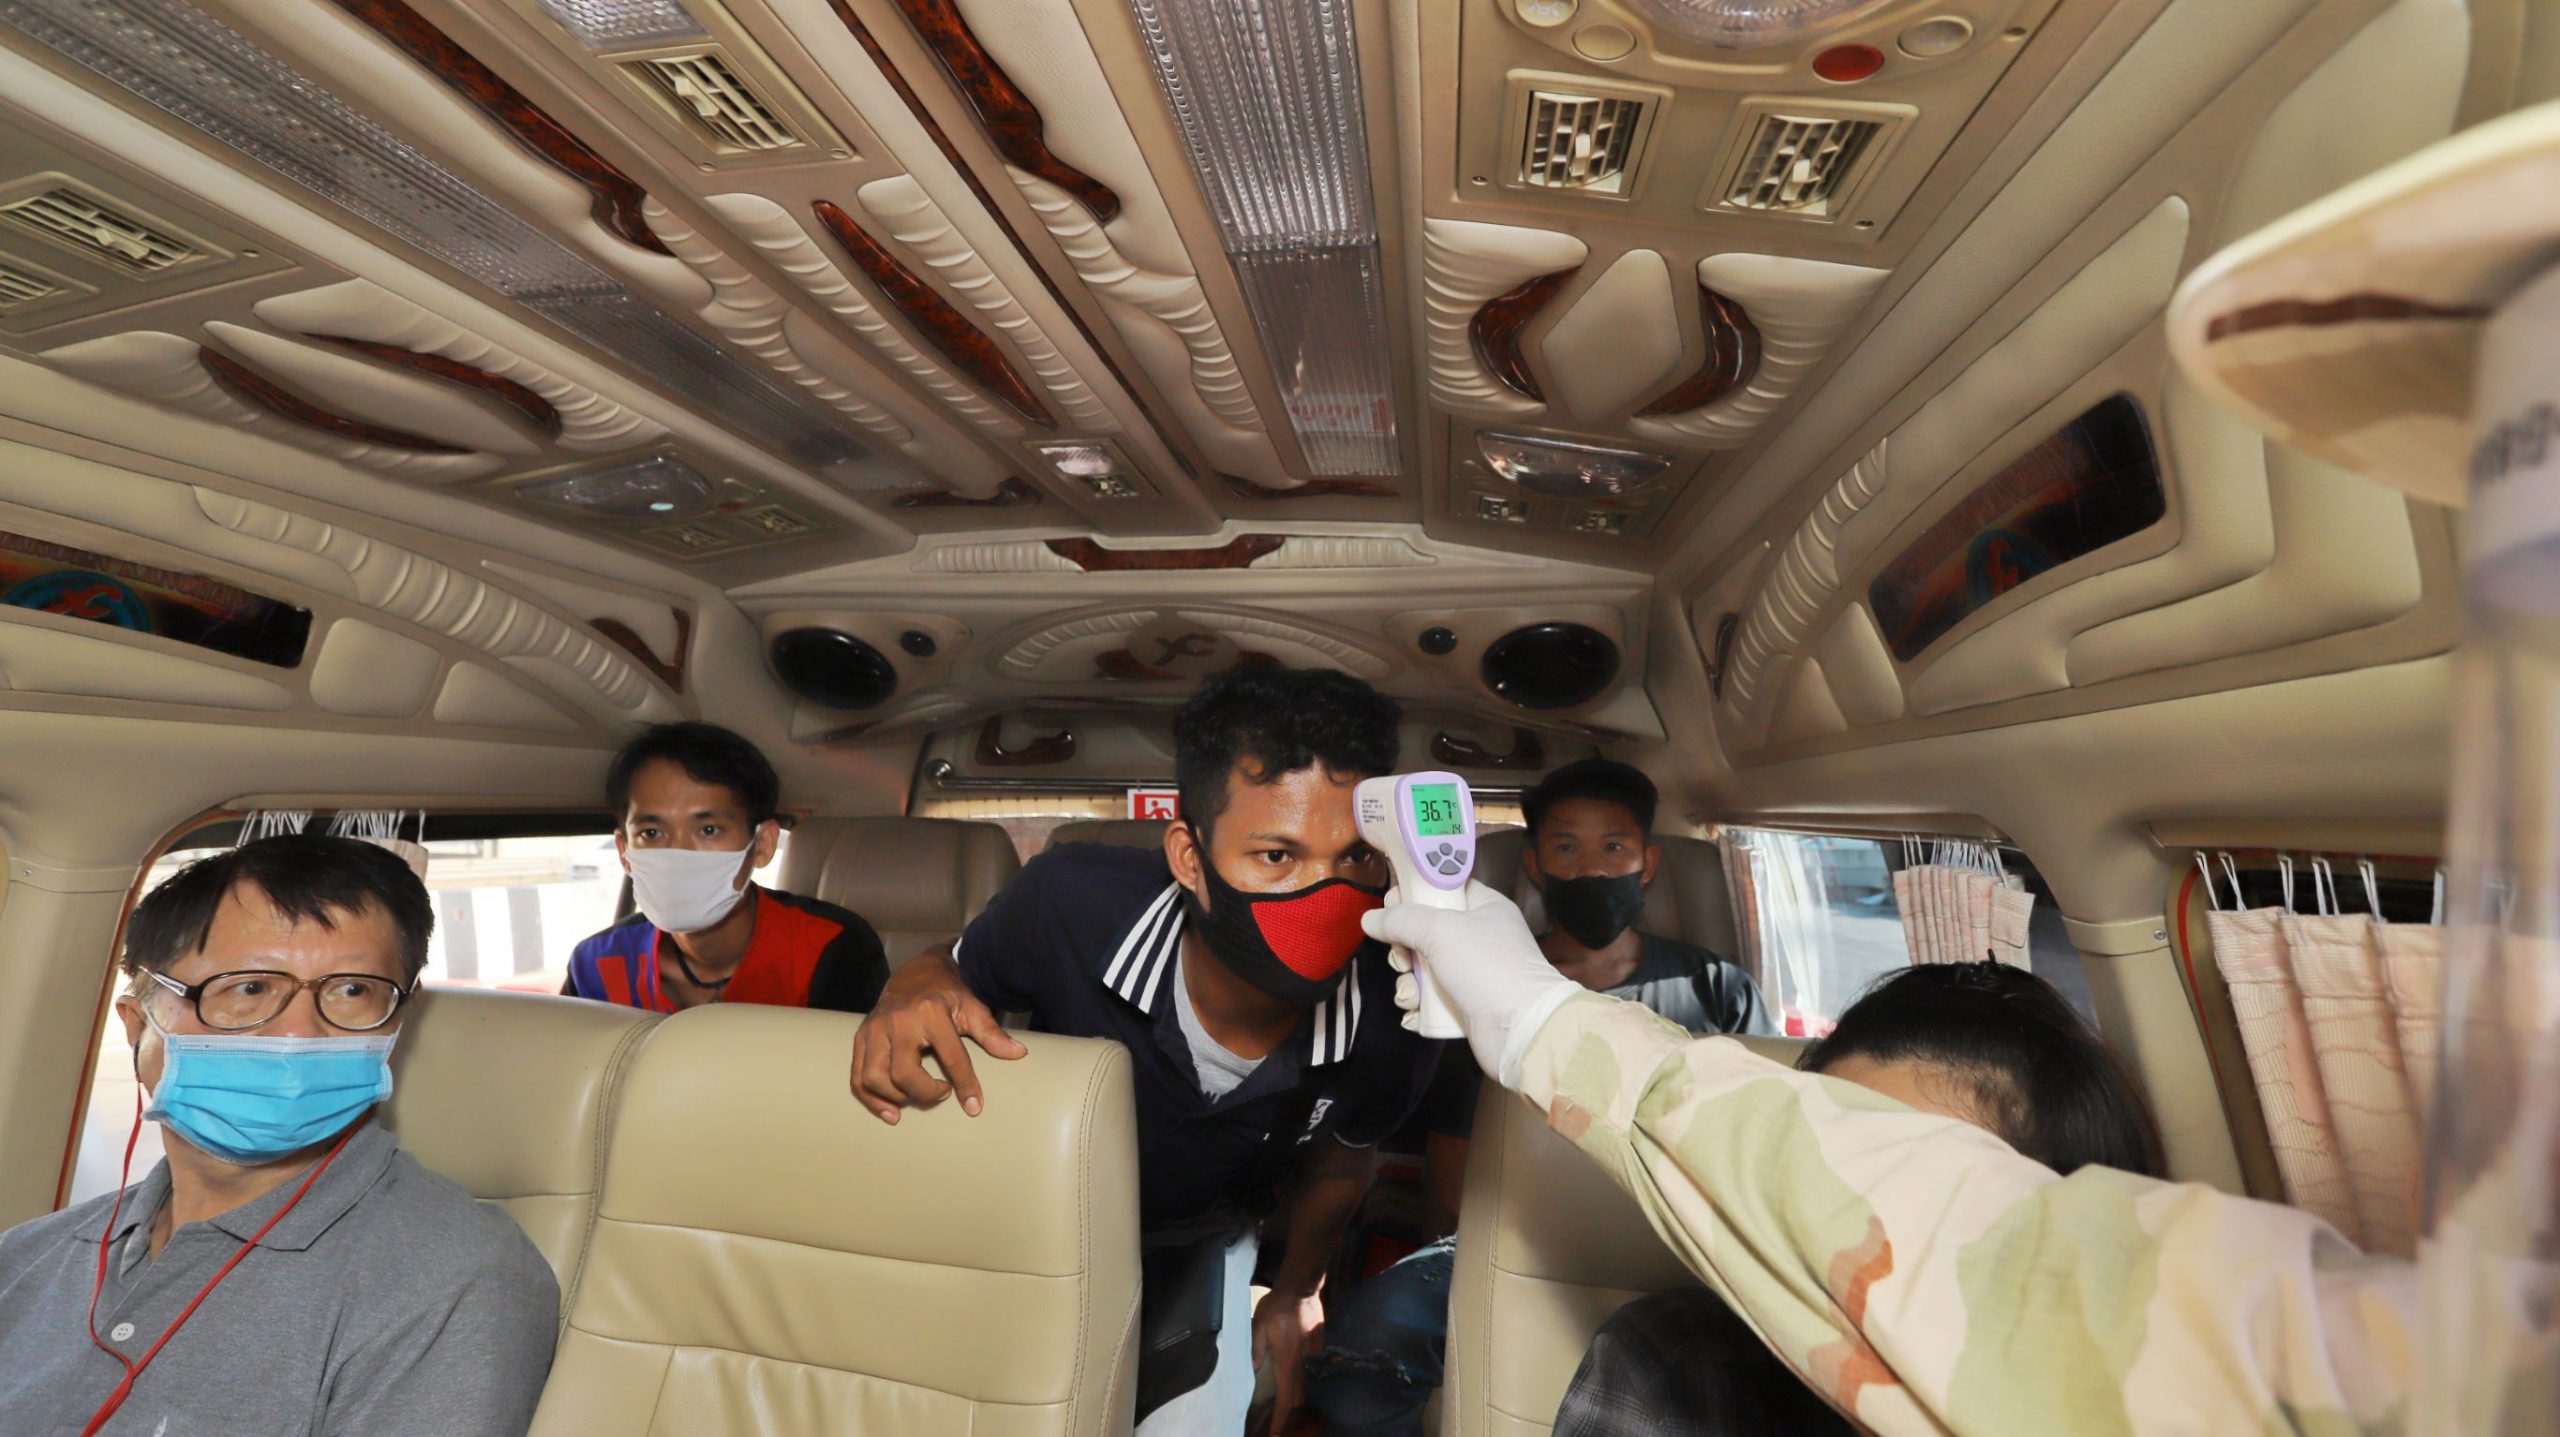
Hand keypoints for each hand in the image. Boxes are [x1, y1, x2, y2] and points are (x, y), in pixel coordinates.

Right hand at [847, 951, 1026, 1121]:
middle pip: (903, 1073)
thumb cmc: (947, 993)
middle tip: (942, 1092)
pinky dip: (871, 1099)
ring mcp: (875, 1029)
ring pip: (874, 1078)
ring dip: (896, 1097)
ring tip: (916, 1100)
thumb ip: (992, 1032)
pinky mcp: (861, 1038)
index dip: (965, 1085)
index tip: (974, 1106)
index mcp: (930, 1012)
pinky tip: (891, 1111)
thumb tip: (1017, 1053)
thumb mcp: (972, 1007)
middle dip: (925, 1093)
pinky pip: (857, 1077)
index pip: (951, 1057)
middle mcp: (898, 1021)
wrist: (915, 973)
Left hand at [1251, 1284, 1323, 1432]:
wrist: (1301, 1288)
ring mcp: (1313, 1355)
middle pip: (1298, 1397)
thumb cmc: (1276, 1307)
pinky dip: (1304, 1375)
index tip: (1275, 1435)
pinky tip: (1298, 1372)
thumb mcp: (1258, 1328)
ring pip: (1306, 1384)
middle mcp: (1303, 1363)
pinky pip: (1312, 1367)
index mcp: (1286, 1363)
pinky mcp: (1319, 1346)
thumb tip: (1253, 1371)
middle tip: (1278, 1423)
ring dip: (1297, 1396)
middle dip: (1289, 1413)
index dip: (1280, 1420)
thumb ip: (1256, 1351)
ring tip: (1286, 1404)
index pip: (1285, 1400)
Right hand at [1363, 881, 1582, 1088]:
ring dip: (1407, 982)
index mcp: (1483, 907)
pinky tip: (1417, 1012)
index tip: (1393, 905)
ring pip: (1422, 967)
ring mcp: (1471, 972)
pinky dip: (1418, 1005)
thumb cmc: (1487, 967)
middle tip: (1405, 959)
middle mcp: (1478, 937)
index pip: (1443, 887)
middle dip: (1404, 948)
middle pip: (1424, 930)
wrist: (1519, 1029)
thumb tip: (1370, 919)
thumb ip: (1401, 919)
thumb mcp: (1440, 930)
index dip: (1415, 893)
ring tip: (1411, 994)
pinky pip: (1429, 997)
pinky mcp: (1464, 1003)